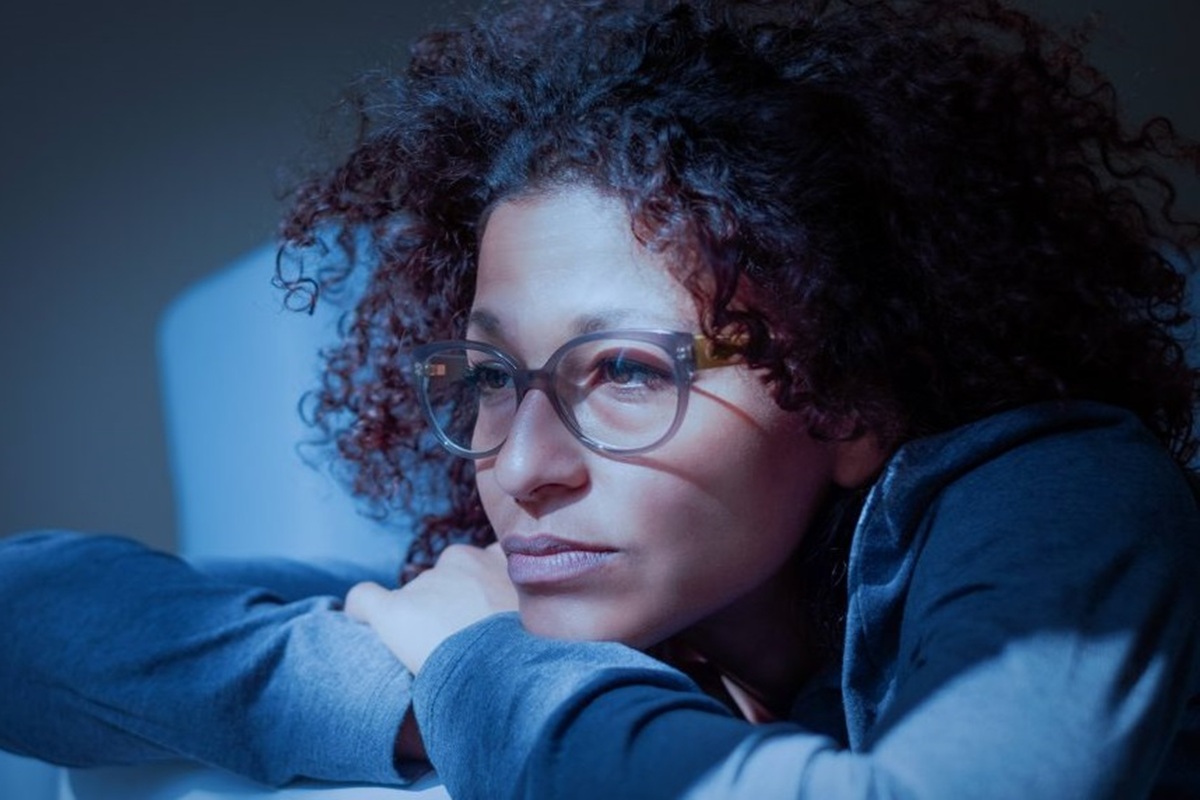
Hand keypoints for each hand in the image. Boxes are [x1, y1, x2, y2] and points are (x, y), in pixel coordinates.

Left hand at [345, 542, 516, 673]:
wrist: (505, 669)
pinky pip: (363, 599)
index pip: (482, 563)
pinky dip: (360, 611)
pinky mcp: (393, 609)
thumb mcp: (547, 615)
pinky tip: (362, 625)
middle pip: (445, 579)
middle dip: (448, 603)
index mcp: (497, 559)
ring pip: (413, 597)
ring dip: (419, 618)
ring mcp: (426, 584)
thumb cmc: (532, 648)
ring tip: (434, 655)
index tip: (485, 616)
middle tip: (462, 642)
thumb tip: (530, 619)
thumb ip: (533, 601)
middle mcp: (460, 561)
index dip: (479, 591)